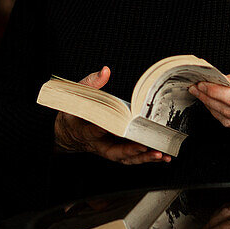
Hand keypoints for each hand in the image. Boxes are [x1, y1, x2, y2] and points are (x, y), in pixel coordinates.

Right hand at [53, 66, 171, 164]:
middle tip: (143, 146)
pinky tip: (161, 156)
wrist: (68, 132)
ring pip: (125, 158)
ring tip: (159, 155)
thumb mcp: (78, 94)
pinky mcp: (116, 151)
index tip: (114, 127)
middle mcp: (96, 143)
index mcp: (84, 128)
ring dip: (143, 157)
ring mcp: (107, 149)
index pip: (94, 130)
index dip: (104, 129)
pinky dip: (146, 158)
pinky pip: (131, 158)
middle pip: (114, 151)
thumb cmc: (74, 111)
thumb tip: (106, 71)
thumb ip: (92, 83)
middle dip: (130, 150)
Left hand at [190, 59, 229, 129]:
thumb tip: (218, 82)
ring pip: (228, 120)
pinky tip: (213, 103)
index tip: (202, 84)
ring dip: (211, 108)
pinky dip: (220, 114)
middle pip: (227, 111)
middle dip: (208, 99)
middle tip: (196, 88)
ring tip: (201, 95)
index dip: (214, 92)